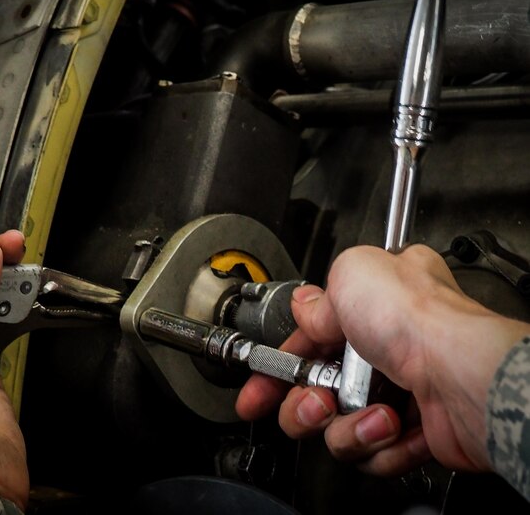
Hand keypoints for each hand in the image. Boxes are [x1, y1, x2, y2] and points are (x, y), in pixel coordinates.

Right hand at [236, 244, 529, 476]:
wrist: (466, 376)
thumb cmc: (421, 319)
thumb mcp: (353, 275)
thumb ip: (319, 295)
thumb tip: (306, 308)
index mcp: (372, 305)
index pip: (307, 339)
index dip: (277, 364)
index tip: (260, 384)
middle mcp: (384, 348)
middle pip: (314, 389)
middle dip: (305, 404)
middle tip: (316, 400)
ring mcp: (397, 391)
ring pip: (336, 426)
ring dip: (345, 426)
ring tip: (370, 413)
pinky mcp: (411, 433)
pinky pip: (369, 452)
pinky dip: (377, 444)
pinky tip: (392, 426)